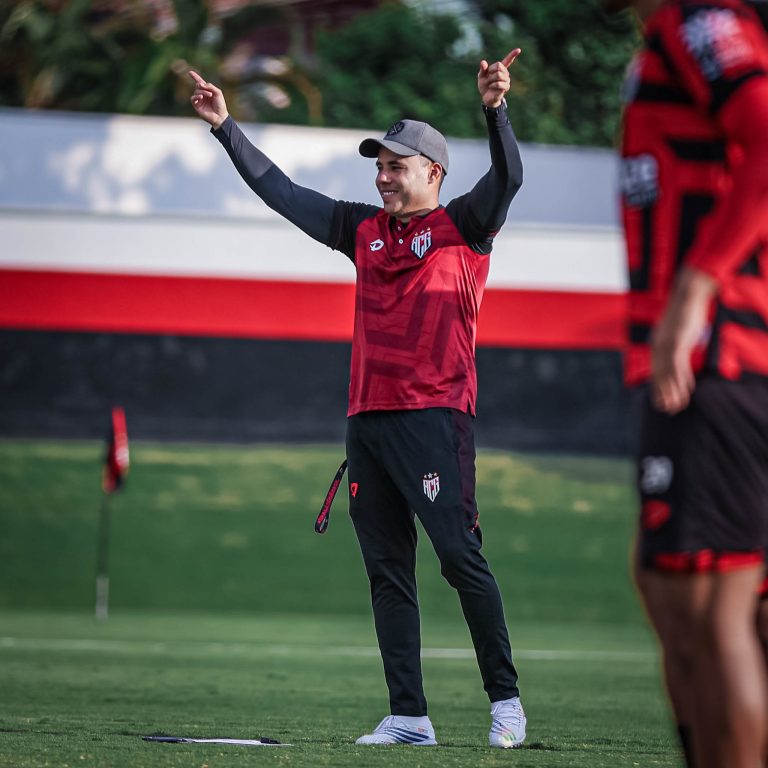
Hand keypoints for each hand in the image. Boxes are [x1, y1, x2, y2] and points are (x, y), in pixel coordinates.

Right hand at [189, 70, 228, 129]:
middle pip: (198, 86)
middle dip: (202, 86)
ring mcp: (199, 100)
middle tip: (209, 91)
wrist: (220, 116)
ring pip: (196, 91)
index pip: (200, 82)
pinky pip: (193, 98)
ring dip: (202, 92)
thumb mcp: (218, 93)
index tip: (190, 72)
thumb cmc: (220, 105)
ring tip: (209, 95)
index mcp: (208, 91)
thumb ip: (210, 86)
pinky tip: (201, 97)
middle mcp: (203, 95)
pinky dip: (196, 96)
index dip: (195, 77)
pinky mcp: (196, 106)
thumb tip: (200, 84)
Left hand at [478, 49, 520, 107]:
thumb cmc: (485, 86)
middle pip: (499, 65)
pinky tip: (491, 86)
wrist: (486, 98)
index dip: (513, 55)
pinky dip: (492, 84)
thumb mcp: (481, 76)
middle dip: (490, 71)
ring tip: (489, 83)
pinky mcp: (506, 88)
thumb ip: (482, 69)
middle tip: (488, 77)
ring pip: (498, 74)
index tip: (519, 49)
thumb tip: (483, 62)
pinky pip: (499, 83)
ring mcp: (507, 80)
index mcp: (500, 69)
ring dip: (490, 79)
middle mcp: (505, 73)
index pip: (508, 60)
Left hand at [650, 267, 716, 413]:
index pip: (655, 370)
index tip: (659, 403)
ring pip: (668, 372)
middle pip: (659, 374)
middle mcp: (658, 345)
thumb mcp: (677, 331)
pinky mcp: (678, 340)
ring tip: (676, 406)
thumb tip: (678, 355)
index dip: (657, 388)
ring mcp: (667, 342)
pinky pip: (678, 363)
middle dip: (662, 394)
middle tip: (666, 410)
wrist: (688, 293)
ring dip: (672, 390)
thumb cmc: (684, 312)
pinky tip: (686, 389)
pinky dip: (681, 377)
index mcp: (656, 343)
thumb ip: (675, 344)